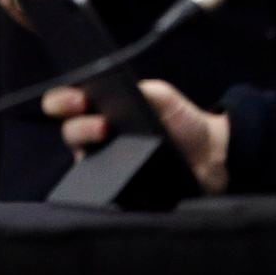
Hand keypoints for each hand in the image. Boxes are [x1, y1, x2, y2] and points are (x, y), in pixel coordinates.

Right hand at [42, 80, 229, 194]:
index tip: (79, 98)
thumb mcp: (163, 96)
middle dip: (78, 124)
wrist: (212, 156)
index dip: (63, 99)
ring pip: (79, 156)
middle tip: (102, 123)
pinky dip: (103, 175)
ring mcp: (105, 162)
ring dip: (89, 146)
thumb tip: (126, 91)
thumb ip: (142, 89)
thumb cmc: (184, 121)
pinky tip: (116, 168)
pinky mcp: (117, 185)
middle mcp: (95, 134)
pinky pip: (99, 182)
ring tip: (110, 139)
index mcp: (100, 108)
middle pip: (69, 130)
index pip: (66, 102)